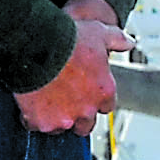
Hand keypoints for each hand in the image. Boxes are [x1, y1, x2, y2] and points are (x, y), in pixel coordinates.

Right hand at [13, 0, 131, 135]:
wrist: (36, 46)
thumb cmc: (67, 40)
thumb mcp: (99, 33)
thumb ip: (117, 40)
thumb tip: (129, 43)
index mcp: (103, 91)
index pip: (106, 107)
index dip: (96, 99)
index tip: (87, 92)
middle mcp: (86, 109)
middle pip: (86, 125)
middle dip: (78, 115)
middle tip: (66, 99)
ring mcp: (62, 118)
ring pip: (61, 127)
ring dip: (56, 117)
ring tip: (46, 99)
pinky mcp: (40, 121)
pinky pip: (35, 125)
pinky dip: (32, 117)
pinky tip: (30, 102)